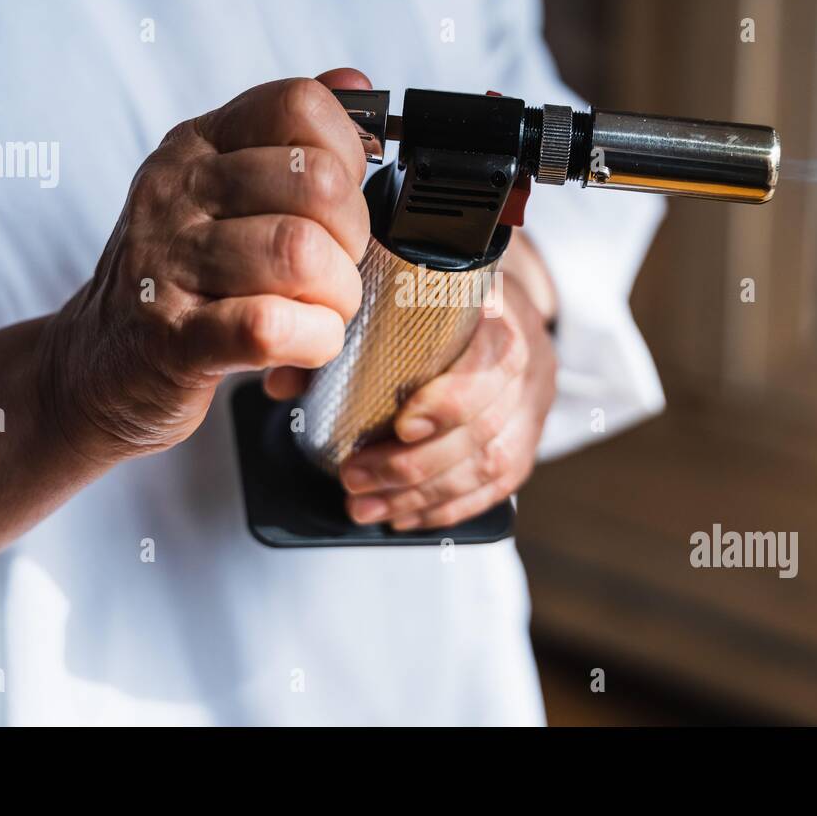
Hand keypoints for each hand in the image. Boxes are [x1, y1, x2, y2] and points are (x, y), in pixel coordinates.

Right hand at [40, 69, 371, 463]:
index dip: (347, 154)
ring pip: (301, 253)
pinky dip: (312, 340)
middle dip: (353, 236)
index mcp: (198, 145)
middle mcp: (177, 191)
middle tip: (337, 269)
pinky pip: (268, 325)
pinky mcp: (174, 339)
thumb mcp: (221, 193)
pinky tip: (304, 344)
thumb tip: (355, 81)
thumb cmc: (180, 279)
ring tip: (323, 311)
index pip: (299, 106)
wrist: (96, 365)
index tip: (339, 201)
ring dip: (338, 296)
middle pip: (316, 182)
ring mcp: (167, 263)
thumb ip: (288, 139)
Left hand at [328, 236, 558, 530]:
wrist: (507, 310)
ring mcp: (533, 406)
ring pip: (490, 464)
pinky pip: (497, 488)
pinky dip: (447, 508)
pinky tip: (404, 515)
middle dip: (413, 463)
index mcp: (501, 315)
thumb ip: (346, 336)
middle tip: (354, 477)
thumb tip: (284, 382)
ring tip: (365, 507)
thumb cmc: (445, 305)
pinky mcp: (529, 442)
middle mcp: (528, 362)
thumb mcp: (404, 300)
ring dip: (421, 494)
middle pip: (482, 426)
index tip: (401, 425)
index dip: (450, 399)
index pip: (492, 360)